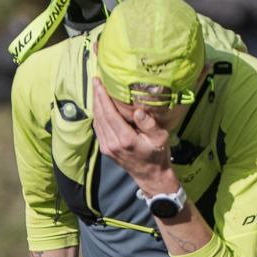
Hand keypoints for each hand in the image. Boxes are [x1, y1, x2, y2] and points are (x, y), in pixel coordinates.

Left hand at [91, 78, 174, 192]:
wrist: (151, 175)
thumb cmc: (158, 155)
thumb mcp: (161, 139)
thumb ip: (149, 125)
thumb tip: (138, 111)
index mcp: (126, 139)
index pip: (110, 113)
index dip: (102, 96)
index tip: (99, 82)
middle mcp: (113, 144)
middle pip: (100, 115)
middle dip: (96, 97)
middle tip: (96, 80)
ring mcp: (107, 148)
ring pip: (97, 121)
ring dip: (95, 104)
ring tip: (96, 89)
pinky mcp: (105, 149)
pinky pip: (98, 128)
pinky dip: (97, 115)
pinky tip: (99, 105)